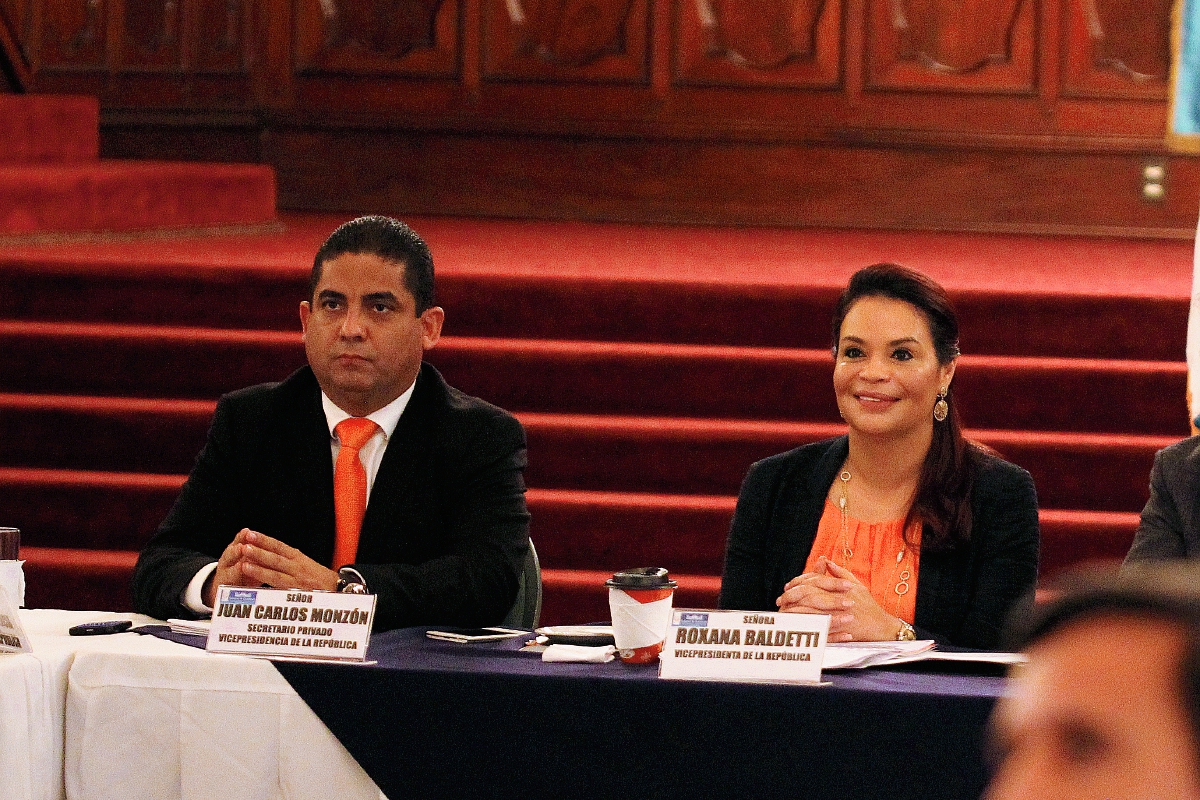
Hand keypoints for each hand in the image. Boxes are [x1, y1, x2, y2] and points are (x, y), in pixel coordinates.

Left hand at [202, 529, 338, 606]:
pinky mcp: (298, 593)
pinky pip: (280, 589)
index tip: (251, 534)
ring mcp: (298, 580)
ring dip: (259, 567)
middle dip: (259, 550)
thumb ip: (291, 563)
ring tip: (244, 562)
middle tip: (243, 543)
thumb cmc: (323, 581)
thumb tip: (270, 558)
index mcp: (300, 559)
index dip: (265, 540)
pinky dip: (267, 586)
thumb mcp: (308, 567)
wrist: (341, 592)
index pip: (280, 547)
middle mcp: (299, 567)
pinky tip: (257, 586)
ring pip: (275, 573)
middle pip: (276, 557)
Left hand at [776, 556, 904, 641]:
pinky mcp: (836, 631)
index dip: (798, 583)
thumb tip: (825, 561)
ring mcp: (836, 616)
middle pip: (808, 596)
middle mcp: (836, 601)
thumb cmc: (869, 605)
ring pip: (809, 612)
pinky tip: (795, 625)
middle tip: (781, 599)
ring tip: (784, 611)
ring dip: (794, 611)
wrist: (881, 626)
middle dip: (791, 596)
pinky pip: (816, 629)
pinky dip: (804, 626)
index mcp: (838, 589)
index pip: (813, 582)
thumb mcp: (857, 585)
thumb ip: (840, 572)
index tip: (788, 587)